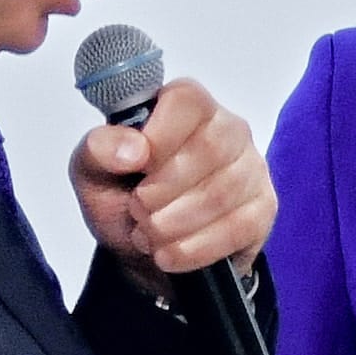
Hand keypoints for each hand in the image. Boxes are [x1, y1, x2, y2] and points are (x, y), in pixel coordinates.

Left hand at [71, 73, 271, 282]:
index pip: (187, 100)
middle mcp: (227, 129)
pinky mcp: (263, 210)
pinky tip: (170, 253)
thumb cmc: (124, 199)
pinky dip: (194, 248)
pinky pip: (237, 227)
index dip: (159, 136)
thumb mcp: (92, 173)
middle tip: (137, 210)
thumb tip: (130, 149)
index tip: (137, 167)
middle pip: (210, 148)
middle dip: (162, 190)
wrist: (146, 251)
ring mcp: (251, 169)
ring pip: (222, 192)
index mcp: (185, 107)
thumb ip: (98, 150)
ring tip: (149, 234)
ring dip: (174, 223)